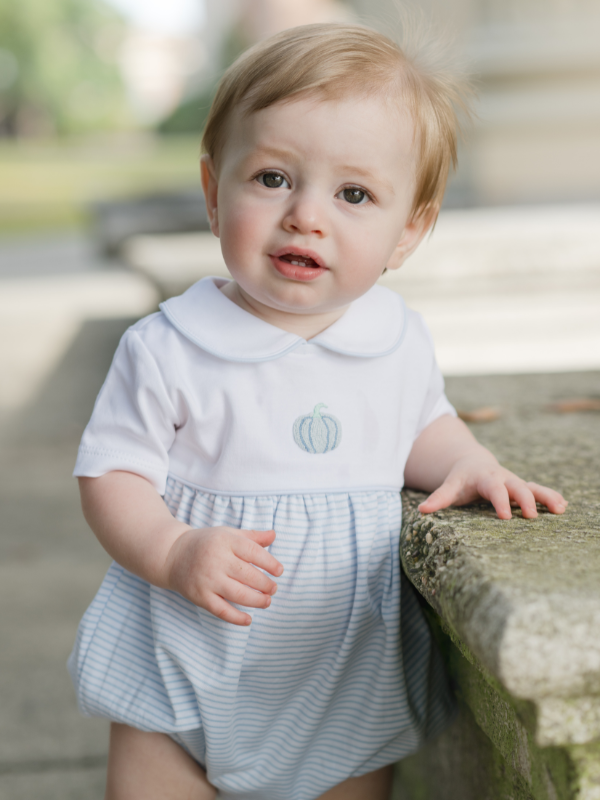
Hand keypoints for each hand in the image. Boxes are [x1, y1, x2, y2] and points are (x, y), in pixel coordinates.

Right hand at [164, 527, 282, 625]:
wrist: (172, 555)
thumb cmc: (206, 543)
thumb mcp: (227, 534)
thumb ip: (251, 536)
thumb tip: (274, 535)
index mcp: (225, 541)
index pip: (253, 552)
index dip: (270, 563)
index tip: (279, 571)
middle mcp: (216, 560)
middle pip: (247, 575)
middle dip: (265, 585)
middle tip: (274, 589)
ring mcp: (207, 580)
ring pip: (238, 594)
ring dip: (257, 601)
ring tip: (267, 601)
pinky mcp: (200, 596)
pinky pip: (221, 610)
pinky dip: (236, 618)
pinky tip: (249, 620)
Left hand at [418, 452, 567, 519]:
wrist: (473, 463)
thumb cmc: (461, 479)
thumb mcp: (450, 486)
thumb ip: (438, 498)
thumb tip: (422, 510)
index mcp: (485, 478)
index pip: (493, 489)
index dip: (499, 501)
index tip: (505, 516)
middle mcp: (503, 478)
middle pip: (517, 486)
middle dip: (525, 500)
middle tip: (531, 517)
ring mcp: (515, 483)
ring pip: (533, 487)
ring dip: (546, 497)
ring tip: (560, 509)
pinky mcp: (523, 488)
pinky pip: (540, 491)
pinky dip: (551, 497)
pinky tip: (563, 506)